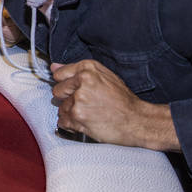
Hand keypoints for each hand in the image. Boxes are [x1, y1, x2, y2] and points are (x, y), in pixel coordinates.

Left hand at [50, 60, 178, 149]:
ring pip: (61, 108)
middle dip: (67, 98)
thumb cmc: (123, 100)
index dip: (66, 84)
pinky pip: (62, 122)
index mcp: (88, 69)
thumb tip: (54, 67)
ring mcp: (79, 100)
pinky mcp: (77, 117)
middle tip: (85, 103)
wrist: (137, 121)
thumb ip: (78, 70)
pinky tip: (85, 122)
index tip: (75, 89)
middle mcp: (82, 82)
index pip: (59, 74)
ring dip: (71, 113)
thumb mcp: (105, 76)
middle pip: (57, 91)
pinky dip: (71, 125)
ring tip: (90, 114)